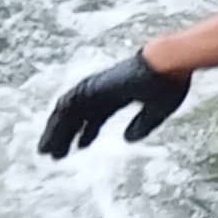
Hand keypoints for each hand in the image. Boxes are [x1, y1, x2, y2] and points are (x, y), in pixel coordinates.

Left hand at [39, 52, 191, 157]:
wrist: (168, 63)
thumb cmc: (169, 82)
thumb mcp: (157, 110)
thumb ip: (142, 125)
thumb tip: (128, 140)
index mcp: (119, 93)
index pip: (97, 114)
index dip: (88, 131)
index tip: (81, 146)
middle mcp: (103, 89)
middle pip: (78, 115)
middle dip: (66, 134)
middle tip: (57, 154)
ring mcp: (95, 87)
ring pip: (68, 112)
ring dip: (55, 132)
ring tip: (47, 152)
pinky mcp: (91, 87)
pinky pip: (68, 107)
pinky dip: (58, 122)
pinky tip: (51, 137)